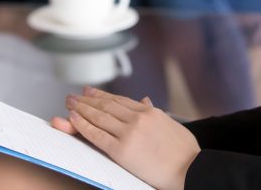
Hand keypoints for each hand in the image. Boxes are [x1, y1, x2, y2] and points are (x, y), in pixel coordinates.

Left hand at [51, 87, 198, 189]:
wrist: (191, 168)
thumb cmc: (186, 152)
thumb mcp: (172, 124)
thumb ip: (156, 112)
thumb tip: (146, 100)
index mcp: (150, 112)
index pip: (120, 100)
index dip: (103, 95)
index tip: (91, 91)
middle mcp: (138, 118)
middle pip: (106, 105)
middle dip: (88, 100)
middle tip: (74, 96)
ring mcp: (129, 132)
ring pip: (99, 117)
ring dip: (82, 109)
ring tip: (70, 104)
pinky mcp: (122, 150)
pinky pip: (97, 135)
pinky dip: (83, 126)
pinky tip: (74, 119)